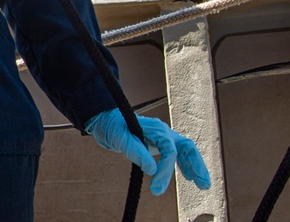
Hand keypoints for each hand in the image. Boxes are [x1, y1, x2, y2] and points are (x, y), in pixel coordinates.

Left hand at [85, 109, 211, 195]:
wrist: (106, 120)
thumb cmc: (112, 127)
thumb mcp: (120, 138)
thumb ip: (135, 151)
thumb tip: (151, 169)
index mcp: (155, 129)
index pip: (169, 151)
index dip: (165, 171)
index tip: (156, 188)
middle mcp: (162, 131)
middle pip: (186, 146)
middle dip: (196, 165)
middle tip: (203, 184)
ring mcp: (163, 136)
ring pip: (186, 150)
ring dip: (195, 166)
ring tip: (203, 185)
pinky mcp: (160, 143)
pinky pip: (178, 153)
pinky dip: (185, 165)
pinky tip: (189, 177)